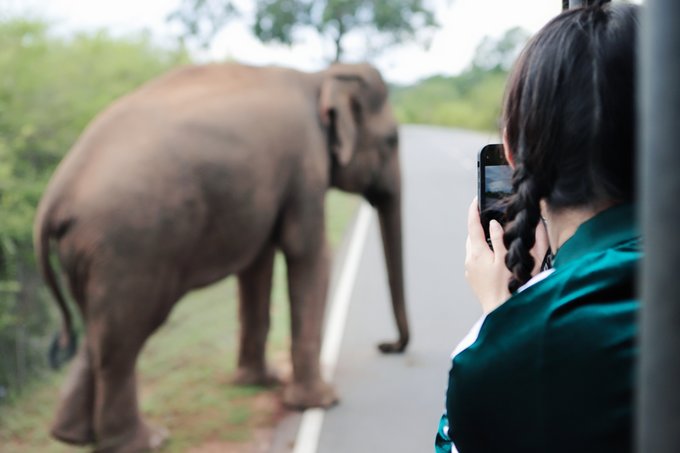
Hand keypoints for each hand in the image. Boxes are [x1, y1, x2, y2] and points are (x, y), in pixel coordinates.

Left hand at [465, 198, 510, 313]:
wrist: (500, 310)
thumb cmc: (506, 285)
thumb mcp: (505, 259)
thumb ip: (499, 239)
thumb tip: (493, 223)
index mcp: (477, 252)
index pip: (473, 225)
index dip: (474, 211)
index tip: (475, 200)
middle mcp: (470, 259)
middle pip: (472, 237)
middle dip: (479, 226)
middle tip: (489, 218)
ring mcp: (469, 270)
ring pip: (473, 249)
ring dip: (481, 242)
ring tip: (495, 239)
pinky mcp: (472, 278)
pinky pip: (475, 260)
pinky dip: (482, 254)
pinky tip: (494, 258)